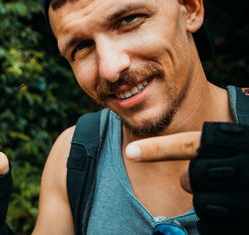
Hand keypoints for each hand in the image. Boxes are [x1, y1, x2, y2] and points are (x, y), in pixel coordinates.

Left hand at [125, 122, 248, 234]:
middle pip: (193, 176)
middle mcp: (246, 168)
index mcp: (242, 142)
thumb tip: (185, 177)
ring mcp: (248, 198)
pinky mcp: (245, 222)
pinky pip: (211, 226)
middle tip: (206, 179)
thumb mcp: (245, 146)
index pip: (192, 144)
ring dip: (208, 201)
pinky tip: (235, 213)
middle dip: (193, 180)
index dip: (159, 149)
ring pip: (201, 202)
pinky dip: (217, 223)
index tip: (131, 152)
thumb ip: (221, 150)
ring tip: (230, 197)